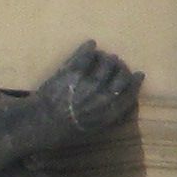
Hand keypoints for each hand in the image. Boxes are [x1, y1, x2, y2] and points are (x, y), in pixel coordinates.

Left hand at [28, 41, 143, 144]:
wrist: (38, 123)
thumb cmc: (62, 132)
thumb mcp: (90, 131)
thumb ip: (106, 117)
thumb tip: (119, 103)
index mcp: (109, 113)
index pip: (130, 93)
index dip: (135, 82)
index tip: (138, 74)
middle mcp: (103, 96)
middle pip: (121, 75)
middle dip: (122, 68)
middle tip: (118, 63)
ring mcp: (89, 83)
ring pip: (107, 62)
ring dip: (107, 57)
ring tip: (104, 56)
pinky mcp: (73, 72)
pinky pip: (86, 55)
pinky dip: (89, 48)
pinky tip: (90, 44)